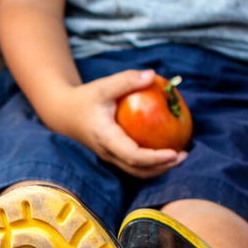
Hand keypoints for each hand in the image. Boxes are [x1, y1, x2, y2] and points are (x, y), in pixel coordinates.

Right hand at [61, 69, 186, 178]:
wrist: (63, 114)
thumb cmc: (84, 99)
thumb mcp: (102, 86)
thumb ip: (126, 80)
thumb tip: (153, 75)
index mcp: (105, 137)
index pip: (131, 155)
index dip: (154, 158)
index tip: (173, 153)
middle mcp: (108, 152)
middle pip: (137, 170)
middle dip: (162, 167)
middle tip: (184, 155)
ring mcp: (110, 157)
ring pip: (137, 172)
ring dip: (159, 169)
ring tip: (179, 156)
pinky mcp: (113, 156)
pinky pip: (135, 166)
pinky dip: (152, 164)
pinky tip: (166, 151)